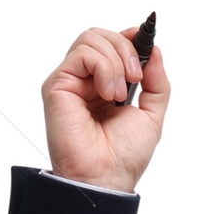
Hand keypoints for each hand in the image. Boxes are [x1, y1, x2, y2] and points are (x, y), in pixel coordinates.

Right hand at [42, 22, 168, 192]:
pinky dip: (103, 67)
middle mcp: (85, 80)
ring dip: (115, 60)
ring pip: (91, 38)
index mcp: (104, 85)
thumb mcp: (152, 114)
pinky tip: (108, 94)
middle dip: (125, 49)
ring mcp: (70, 81)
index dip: (129, 38)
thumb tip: (155, 51)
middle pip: (100, 35)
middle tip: (136, 78)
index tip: (145, 41)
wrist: (105, 177)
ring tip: (119, 94)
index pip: (111, 43)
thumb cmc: (124, 156)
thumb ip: (156, 82)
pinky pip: (82, 53)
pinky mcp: (57, 84)